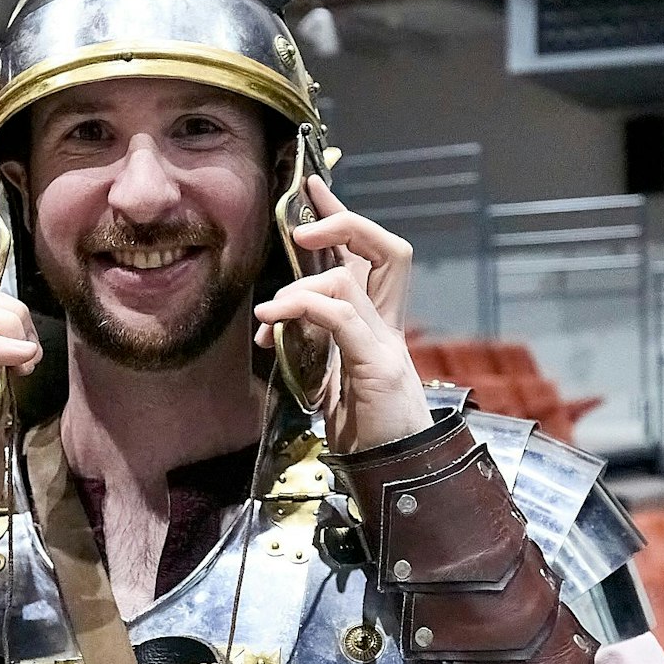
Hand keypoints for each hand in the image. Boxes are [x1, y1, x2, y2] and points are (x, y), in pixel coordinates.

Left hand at [254, 176, 432, 452]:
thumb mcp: (327, 379)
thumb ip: (310, 345)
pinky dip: (302, 310)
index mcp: (378, 326)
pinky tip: (270, 324)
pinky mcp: (376, 366)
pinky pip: (340, 317)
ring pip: (349, 281)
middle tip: (299, 230)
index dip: (344, 218)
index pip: (370, 256)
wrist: (394, 475)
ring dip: (299, 288)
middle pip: (384, 250)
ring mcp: (387, 344)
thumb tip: (272, 324)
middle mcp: (389, 326)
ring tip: (268, 315)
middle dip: (343, 226)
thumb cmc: (362, 433)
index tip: (313, 187)